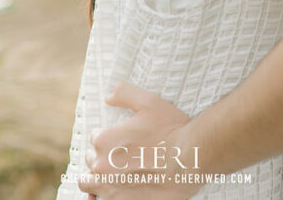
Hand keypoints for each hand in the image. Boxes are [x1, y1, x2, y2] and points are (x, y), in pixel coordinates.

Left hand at [78, 82, 202, 199]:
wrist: (192, 159)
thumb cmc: (172, 130)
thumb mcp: (148, 102)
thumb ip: (124, 94)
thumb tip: (108, 97)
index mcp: (104, 140)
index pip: (95, 138)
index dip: (109, 138)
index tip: (123, 141)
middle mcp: (102, 165)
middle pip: (92, 160)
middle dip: (103, 157)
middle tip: (123, 158)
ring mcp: (110, 187)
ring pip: (90, 183)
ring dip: (99, 179)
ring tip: (115, 176)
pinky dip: (106, 195)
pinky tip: (118, 190)